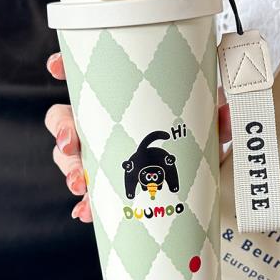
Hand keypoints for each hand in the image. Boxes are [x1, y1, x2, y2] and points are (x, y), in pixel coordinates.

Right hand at [44, 52, 232, 221]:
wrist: (197, 176)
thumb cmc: (191, 141)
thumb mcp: (205, 126)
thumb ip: (215, 118)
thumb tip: (224, 112)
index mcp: (120, 104)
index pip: (86, 79)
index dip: (64, 69)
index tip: (55, 68)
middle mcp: (103, 126)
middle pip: (66, 121)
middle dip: (63, 131)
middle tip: (73, 144)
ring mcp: (101, 156)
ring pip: (69, 157)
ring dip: (70, 170)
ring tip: (81, 184)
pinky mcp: (107, 185)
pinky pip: (87, 192)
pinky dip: (84, 203)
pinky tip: (85, 211)